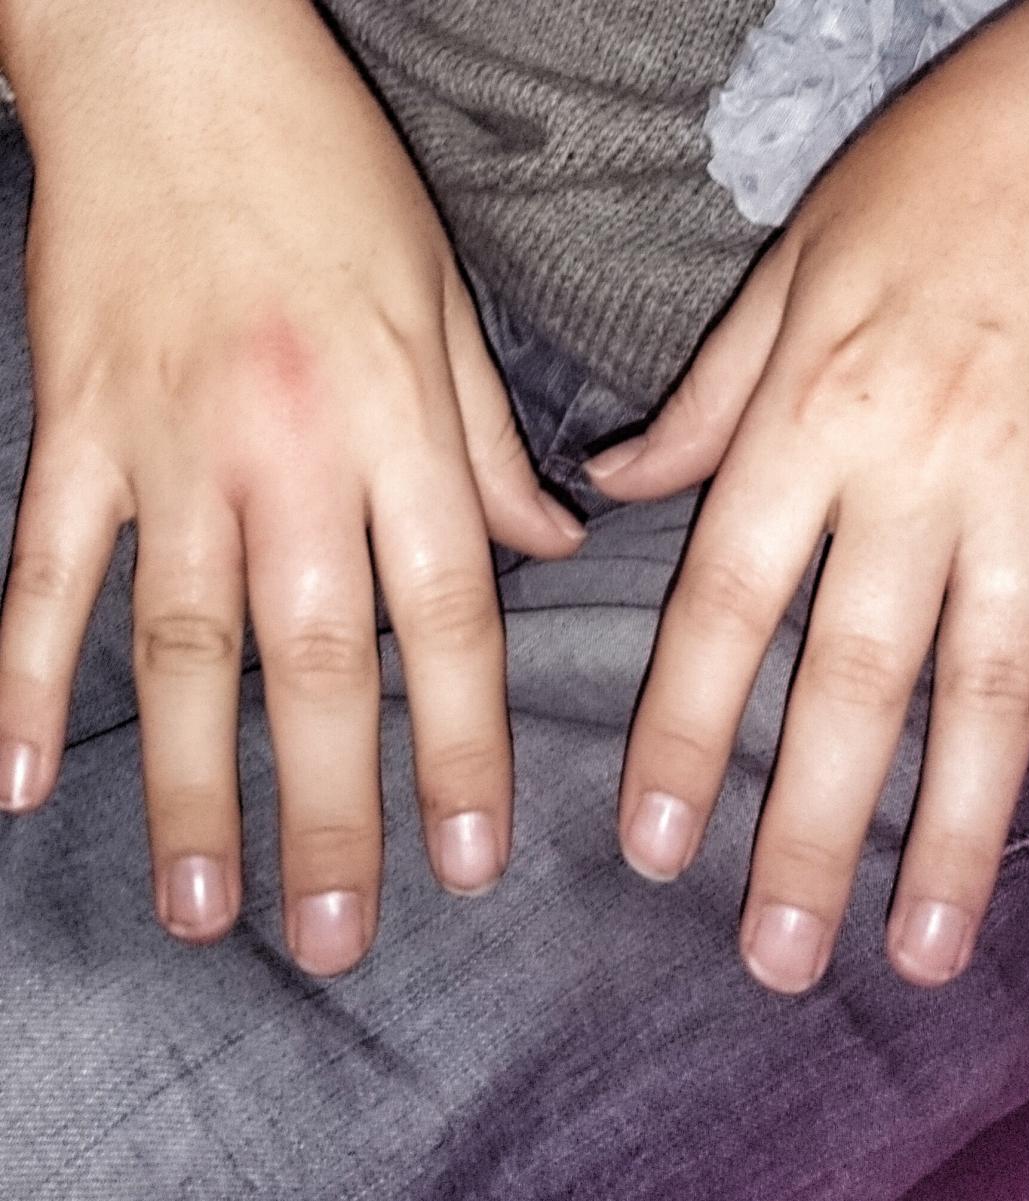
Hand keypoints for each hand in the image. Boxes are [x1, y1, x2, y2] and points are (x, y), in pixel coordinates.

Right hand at [0, 0, 583, 973]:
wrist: (176, 59)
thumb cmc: (330, 181)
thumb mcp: (449, 304)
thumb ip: (494, 447)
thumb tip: (554, 550)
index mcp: (399, 424)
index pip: (449, 620)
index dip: (463, 748)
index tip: (471, 860)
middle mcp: (290, 452)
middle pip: (317, 664)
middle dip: (332, 811)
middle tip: (336, 936)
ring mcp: (167, 445)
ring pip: (181, 645)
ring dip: (188, 784)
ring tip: (203, 905)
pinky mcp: (73, 427)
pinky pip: (44, 569)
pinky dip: (19, 674)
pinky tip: (11, 779)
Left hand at [588, 0, 1028, 991]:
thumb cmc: (941, 177)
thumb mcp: (790, 268)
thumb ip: (706, 402)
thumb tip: (613, 486)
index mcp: (813, 421)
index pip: (725, 607)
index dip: (684, 733)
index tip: (655, 846)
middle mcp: (919, 472)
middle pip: (852, 681)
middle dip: (811, 830)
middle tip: (778, 956)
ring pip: (994, 689)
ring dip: (957, 832)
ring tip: (920, 949)